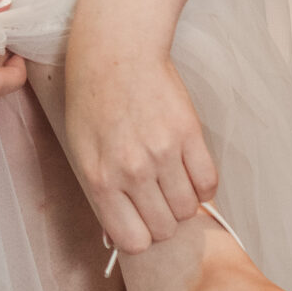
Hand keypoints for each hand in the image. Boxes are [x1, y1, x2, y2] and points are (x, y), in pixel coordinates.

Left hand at [63, 14, 217, 256]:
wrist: (115, 51)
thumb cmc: (93, 98)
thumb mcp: (82, 150)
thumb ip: (102, 191)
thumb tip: (122, 230)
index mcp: (100, 179)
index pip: (132, 240)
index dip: (141, 236)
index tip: (142, 222)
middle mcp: (132, 171)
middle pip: (164, 228)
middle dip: (163, 220)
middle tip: (158, 198)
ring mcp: (163, 153)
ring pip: (188, 208)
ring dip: (183, 202)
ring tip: (173, 181)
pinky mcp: (190, 134)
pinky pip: (209, 182)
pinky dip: (203, 184)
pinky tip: (190, 170)